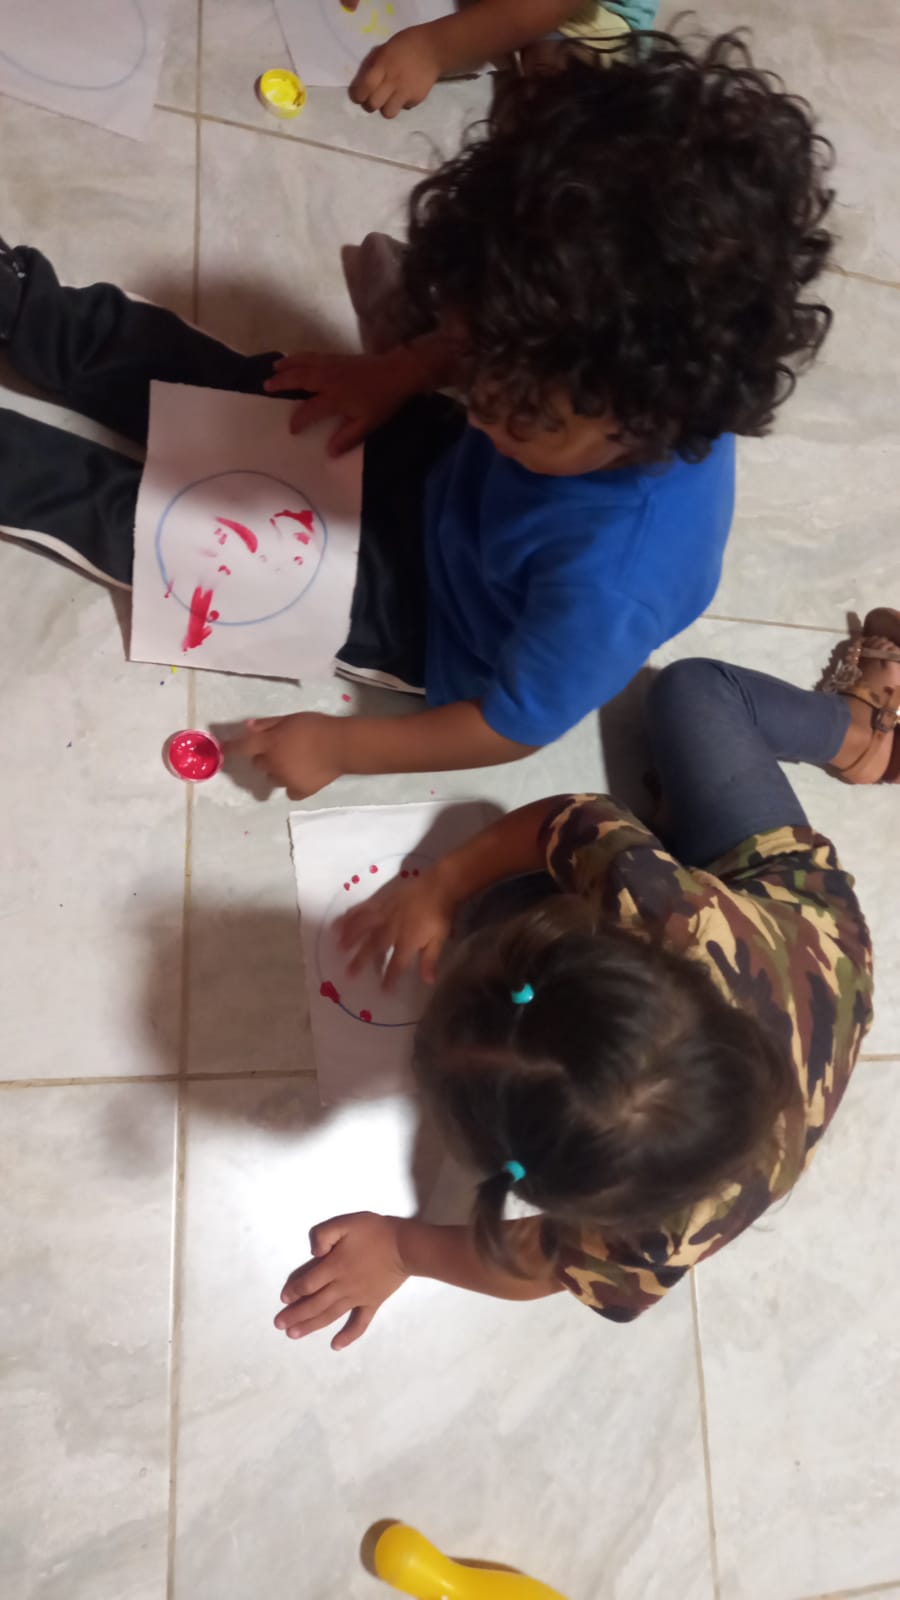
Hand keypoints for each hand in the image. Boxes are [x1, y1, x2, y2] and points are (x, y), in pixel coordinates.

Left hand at [227, 713, 343, 799]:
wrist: (341, 746)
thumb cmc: (316, 726)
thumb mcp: (290, 718)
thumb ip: (267, 724)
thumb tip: (247, 728)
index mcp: (268, 744)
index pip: (242, 747)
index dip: (230, 749)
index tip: (222, 751)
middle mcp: (272, 764)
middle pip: (258, 764)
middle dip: (264, 757)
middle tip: (280, 749)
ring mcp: (285, 780)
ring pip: (272, 779)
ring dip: (278, 771)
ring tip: (295, 763)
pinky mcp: (300, 791)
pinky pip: (289, 792)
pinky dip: (293, 786)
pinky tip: (303, 777)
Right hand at [264, 347, 425, 454]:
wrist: (398, 372)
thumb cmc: (383, 400)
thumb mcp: (367, 424)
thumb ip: (347, 438)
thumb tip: (329, 452)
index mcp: (334, 397)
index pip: (309, 410)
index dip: (298, 420)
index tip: (291, 429)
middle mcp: (328, 378)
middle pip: (299, 378)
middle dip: (282, 383)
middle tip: (267, 386)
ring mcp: (331, 365)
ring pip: (303, 362)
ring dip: (287, 364)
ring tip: (274, 368)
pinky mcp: (337, 357)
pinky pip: (312, 355)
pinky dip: (300, 357)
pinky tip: (295, 358)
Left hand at [275, 1213, 408, 1349]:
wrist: (404, 1246)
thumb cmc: (374, 1232)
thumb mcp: (346, 1222)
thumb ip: (324, 1234)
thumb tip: (312, 1253)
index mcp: (334, 1266)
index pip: (308, 1283)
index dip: (293, 1291)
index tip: (283, 1299)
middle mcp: (343, 1286)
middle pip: (314, 1304)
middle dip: (295, 1315)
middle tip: (279, 1325)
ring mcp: (358, 1298)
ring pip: (330, 1315)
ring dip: (311, 1326)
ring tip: (294, 1335)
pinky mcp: (372, 1303)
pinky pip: (359, 1323)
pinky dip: (348, 1336)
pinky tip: (336, 1346)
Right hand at [338, 866, 454, 985]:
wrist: (438, 885)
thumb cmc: (440, 915)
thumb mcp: (439, 940)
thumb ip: (429, 961)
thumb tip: (428, 982)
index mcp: (407, 941)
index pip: (396, 964)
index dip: (389, 978)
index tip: (382, 991)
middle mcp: (391, 929)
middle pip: (373, 947)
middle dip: (361, 961)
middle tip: (348, 974)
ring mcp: (383, 913)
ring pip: (363, 927)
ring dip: (349, 938)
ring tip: (338, 948)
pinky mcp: (379, 900)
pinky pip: (361, 909)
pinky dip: (349, 916)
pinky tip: (338, 922)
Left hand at [349, 26, 443, 117]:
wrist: (434, 49)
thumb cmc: (406, 44)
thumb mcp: (386, 48)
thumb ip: (374, 64)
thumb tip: (363, 80)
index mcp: (384, 66)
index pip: (366, 87)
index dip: (358, 95)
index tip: (357, 96)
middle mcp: (393, 81)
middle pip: (374, 104)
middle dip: (370, 104)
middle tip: (373, 99)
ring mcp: (406, 92)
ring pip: (388, 113)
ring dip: (386, 107)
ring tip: (389, 99)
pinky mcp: (417, 99)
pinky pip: (404, 107)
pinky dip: (402, 102)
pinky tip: (406, 92)